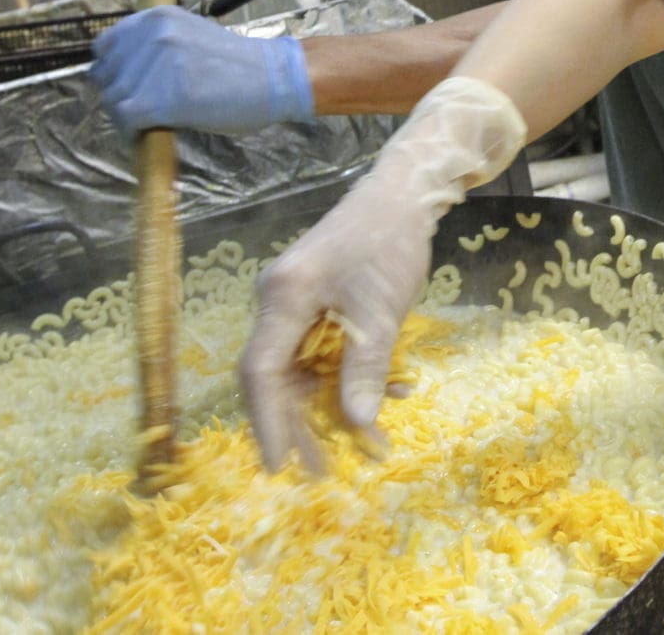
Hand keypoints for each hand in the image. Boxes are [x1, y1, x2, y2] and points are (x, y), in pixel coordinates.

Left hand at [88, 6, 312, 133]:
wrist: (273, 79)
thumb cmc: (237, 63)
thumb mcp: (190, 36)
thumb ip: (156, 46)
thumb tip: (123, 74)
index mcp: (156, 18)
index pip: (105, 45)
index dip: (113, 70)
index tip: (128, 85)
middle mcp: (152, 35)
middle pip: (106, 75)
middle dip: (119, 95)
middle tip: (141, 110)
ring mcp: (156, 65)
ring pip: (114, 99)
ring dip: (126, 116)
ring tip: (149, 122)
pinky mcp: (162, 98)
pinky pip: (127, 119)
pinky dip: (132, 131)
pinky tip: (148, 132)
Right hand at [239, 76, 526, 471]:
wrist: (404, 193)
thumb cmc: (389, 244)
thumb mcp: (381, 311)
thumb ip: (363, 369)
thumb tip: (355, 425)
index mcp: (282, 298)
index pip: (259, 372)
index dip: (267, 422)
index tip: (279, 465)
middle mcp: (277, 301)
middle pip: (274, 376)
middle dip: (298, 424)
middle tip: (319, 470)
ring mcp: (295, 300)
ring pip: (300, 367)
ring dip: (327, 404)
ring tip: (359, 443)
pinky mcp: (316, 300)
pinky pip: (320, 349)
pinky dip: (345, 375)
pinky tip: (384, 394)